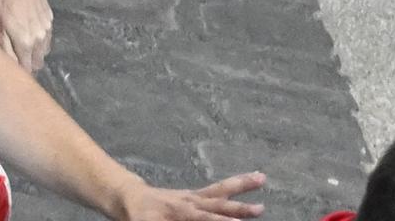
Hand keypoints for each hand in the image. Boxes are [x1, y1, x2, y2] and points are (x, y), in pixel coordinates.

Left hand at [0, 0, 52, 71]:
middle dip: (28, 62)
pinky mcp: (50, 19)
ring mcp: (47, 29)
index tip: (13, 67)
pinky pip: (46, 37)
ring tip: (22, 40)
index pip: (27, 69)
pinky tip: (29, 27)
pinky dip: (39, 38)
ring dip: (35, 51)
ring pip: (43, 51)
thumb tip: (11, 66)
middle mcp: (40, 40)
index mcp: (26, 44)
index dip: (19, 70)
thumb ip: (6, 49)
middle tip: (16, 53)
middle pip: (38, 63)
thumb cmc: (4, 1)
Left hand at [121, 174, 265, 219]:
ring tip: (262, 177)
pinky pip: (218, 190)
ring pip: (222, 189)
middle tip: (261, 209)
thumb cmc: (137, 215)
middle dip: (239, 208)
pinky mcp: (196, 196)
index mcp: (180, 209)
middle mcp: (191, 201)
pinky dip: (234, 185)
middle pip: (219, 202)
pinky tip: (249, 181)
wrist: (131, 197)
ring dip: (242, 185)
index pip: (205, 217)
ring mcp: (194, 196)